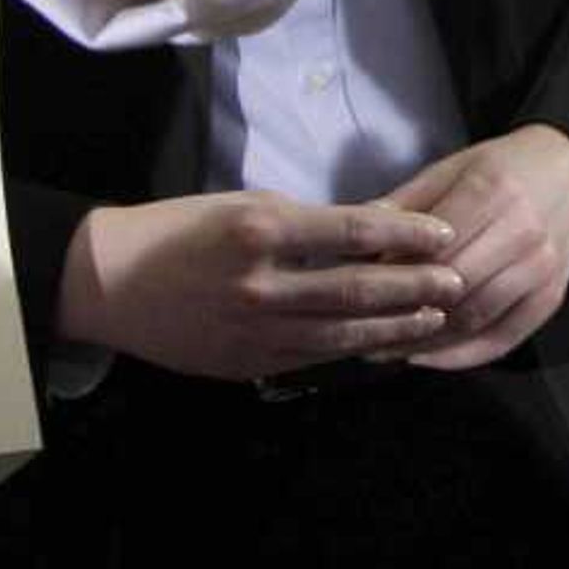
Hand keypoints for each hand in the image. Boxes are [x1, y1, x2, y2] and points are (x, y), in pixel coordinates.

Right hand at [52, 193, 461, 381]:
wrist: (111, 283)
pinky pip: (313, 358)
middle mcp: (262, 284)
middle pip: (357, 288)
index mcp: (262, 231)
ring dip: (395, 327)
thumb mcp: (242, 205)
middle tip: (457, 282)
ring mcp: (255, 330)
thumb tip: (370, 228)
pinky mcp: (247, 364)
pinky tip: (383, 345)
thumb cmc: (178, 230)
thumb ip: (305, 221)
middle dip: (415, 287)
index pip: (354, 232)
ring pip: (342, 333)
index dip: (406, 235)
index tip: (442, 235)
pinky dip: (353, 351)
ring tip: (434, 318)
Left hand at [382, 122, 568, 371]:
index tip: (359, 289)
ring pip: (475, 317)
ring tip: (385, 349)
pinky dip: (462, 355)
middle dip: (406, 311)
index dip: (395, 272)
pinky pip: (503, 339)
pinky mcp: (551, 299)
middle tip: (363, 329)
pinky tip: (427, 358)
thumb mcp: (451, 168)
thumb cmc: (502, 168)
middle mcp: (523, 232)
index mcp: (492, 191)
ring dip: (427, 340)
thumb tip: (354, 239)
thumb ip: (405, 203)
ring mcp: (542, 270)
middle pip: (455, 285)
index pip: (435, 246)